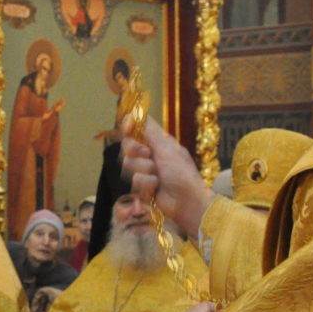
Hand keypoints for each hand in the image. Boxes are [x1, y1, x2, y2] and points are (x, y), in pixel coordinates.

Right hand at [120, 117, 213, 237]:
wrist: (186, 200)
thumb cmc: (181, 172)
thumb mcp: (167, 147)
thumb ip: (149, 130)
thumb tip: (135, 111)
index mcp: (158, 142)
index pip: (137, 129)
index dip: (129, 127)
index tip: (126, 128)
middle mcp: (150, 155)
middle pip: (127, 145)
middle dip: (135, 150)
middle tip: (148, 154)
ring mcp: (144, 171)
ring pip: (128, 164)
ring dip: (144, 169)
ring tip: (158, 176)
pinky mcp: (141, 187)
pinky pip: (133, 180)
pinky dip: (146, 184)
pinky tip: (156, 187)